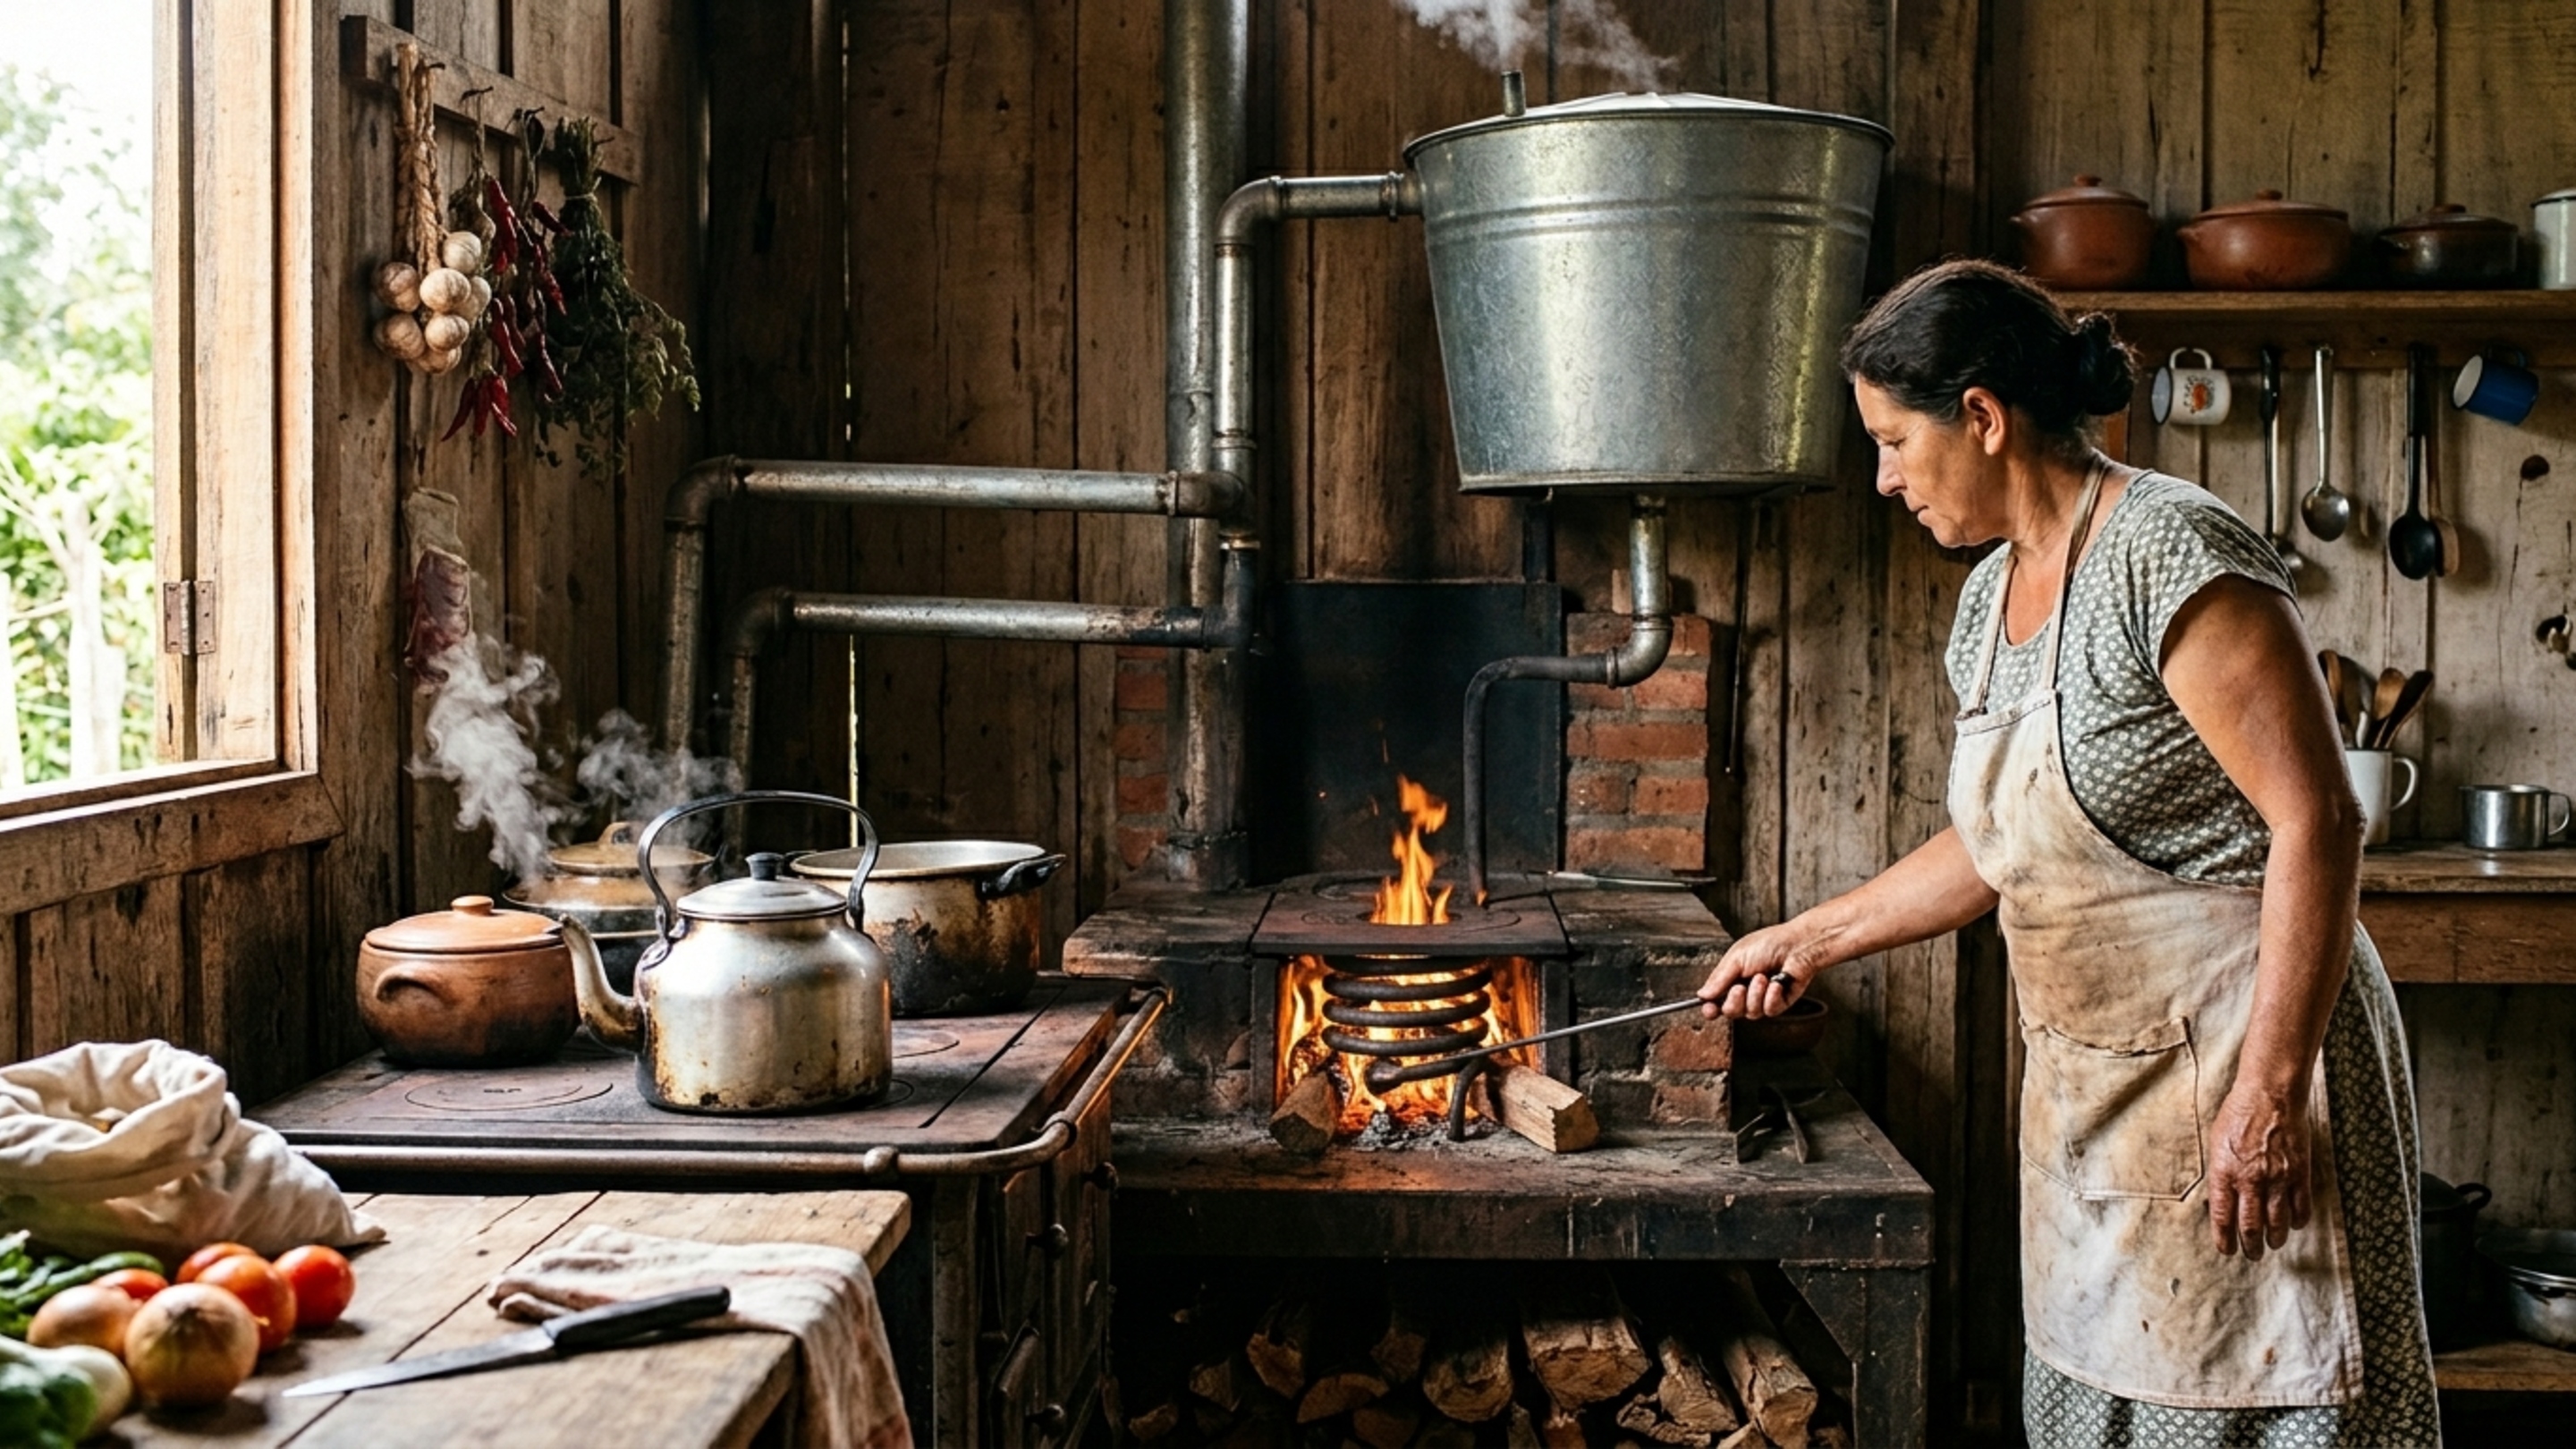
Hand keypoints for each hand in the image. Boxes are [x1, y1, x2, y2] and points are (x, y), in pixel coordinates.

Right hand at [1696, 923, 1817, 1019]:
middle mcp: (1746, 991)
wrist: (1798, 946)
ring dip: (1755, 994)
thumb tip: (1702, 994)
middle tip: (1739, 987)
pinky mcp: (1779, 1004)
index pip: (1716, 1000)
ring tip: (1763, 977)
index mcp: (1732, 978)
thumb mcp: (1737, 957)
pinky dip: (1771, 996)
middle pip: (1731, 1011)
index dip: (1710, 1008)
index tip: (1709, 1009)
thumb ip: (1719, 978)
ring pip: (1750, 1013)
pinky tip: (1776, 983)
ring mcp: (1762, 999)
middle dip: (1734, 1001)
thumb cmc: (1770, 944)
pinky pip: (1768, 1010)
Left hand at [2207, 1082, 2313, 1259]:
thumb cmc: (2238, 1114)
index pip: (2222, 1218)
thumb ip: (2221, 1174)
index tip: (2227, 1250)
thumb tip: (2223, 1200)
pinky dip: (2298, 1221)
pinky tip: (2295, 1225)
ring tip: (2273, 1244)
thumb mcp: (2216, 1144)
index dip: (2224, 1240)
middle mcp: (2250, 1180)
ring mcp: (2277, 1178)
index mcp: (2224, 1173)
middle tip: (2252, 1255)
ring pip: (2277, 1222)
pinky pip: (2301, 1207)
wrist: (2270, 1095)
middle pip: (2250, 1227)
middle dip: (2250, 1246)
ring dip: (2275, 1238)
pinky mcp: (2300, 1173)